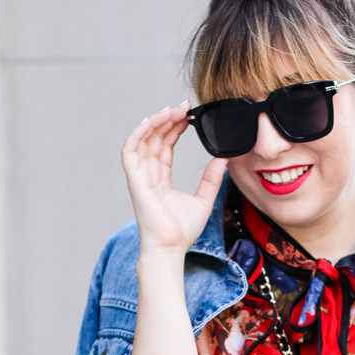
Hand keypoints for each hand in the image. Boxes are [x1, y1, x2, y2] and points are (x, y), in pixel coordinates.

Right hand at [121, 102, 227, 258]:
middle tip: (184, 106)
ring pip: (142, 140)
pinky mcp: (135, 181)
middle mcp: (148, 175)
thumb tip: (223, 159)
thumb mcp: (204, 199)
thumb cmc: (183, 231)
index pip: (165, 146)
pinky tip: (151, 122)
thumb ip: (212, 179)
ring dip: (155, 122)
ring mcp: (140, 177)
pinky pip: (130, 152)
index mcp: (161, 179)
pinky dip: (138, 134)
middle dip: (167, 120)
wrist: (171, 248)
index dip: (175, 128)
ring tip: (172, 110)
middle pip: (154, 139)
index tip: (190, 115)